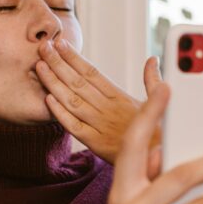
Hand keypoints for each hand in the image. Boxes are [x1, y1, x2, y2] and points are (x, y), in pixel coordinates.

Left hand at [35, 38, 161, 163]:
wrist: (163, 160)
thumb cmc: (160, 131)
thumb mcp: (158, 102)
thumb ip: (152, 79)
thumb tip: (152, 59)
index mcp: (120, 97)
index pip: (92, 72)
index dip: (75, 57)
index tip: (60, 43)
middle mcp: (108, 108)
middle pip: (78, 82)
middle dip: (58, 63)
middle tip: (43, 47)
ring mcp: (100, 125)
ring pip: (72, 101)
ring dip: (54, 83)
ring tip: (40, 66)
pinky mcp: (95, 144)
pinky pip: (74, 127)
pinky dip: (61, 113)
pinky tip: (48, 99)